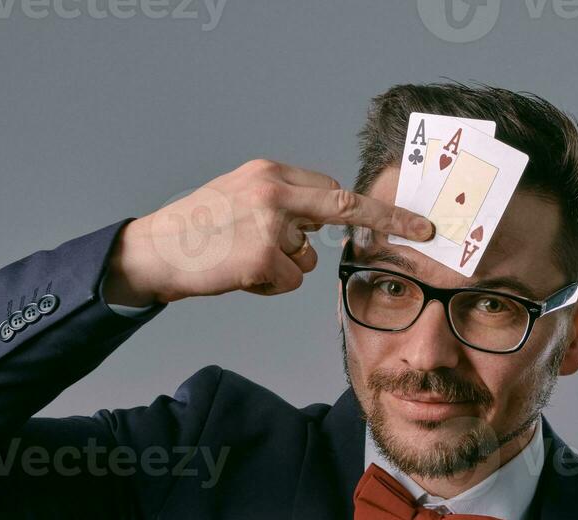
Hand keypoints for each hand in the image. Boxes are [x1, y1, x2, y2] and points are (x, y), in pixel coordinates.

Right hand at [104, 158, 433, 304]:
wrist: (155, 251)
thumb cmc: (195, 229)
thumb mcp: (238, 197)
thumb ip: (280, 203)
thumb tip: (321, 222)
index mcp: (268, 174)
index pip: (331, 189)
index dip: (367, 208)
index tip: (408, 217)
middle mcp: (273, 193)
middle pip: (343, 209)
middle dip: (388, 222)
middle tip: (423, 230)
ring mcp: (269, 225)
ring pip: (307, 259)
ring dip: (284, 269)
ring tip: (242, 262)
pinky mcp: (262, 258)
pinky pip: (289, 282)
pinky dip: (268, 287)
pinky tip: (239, 276)